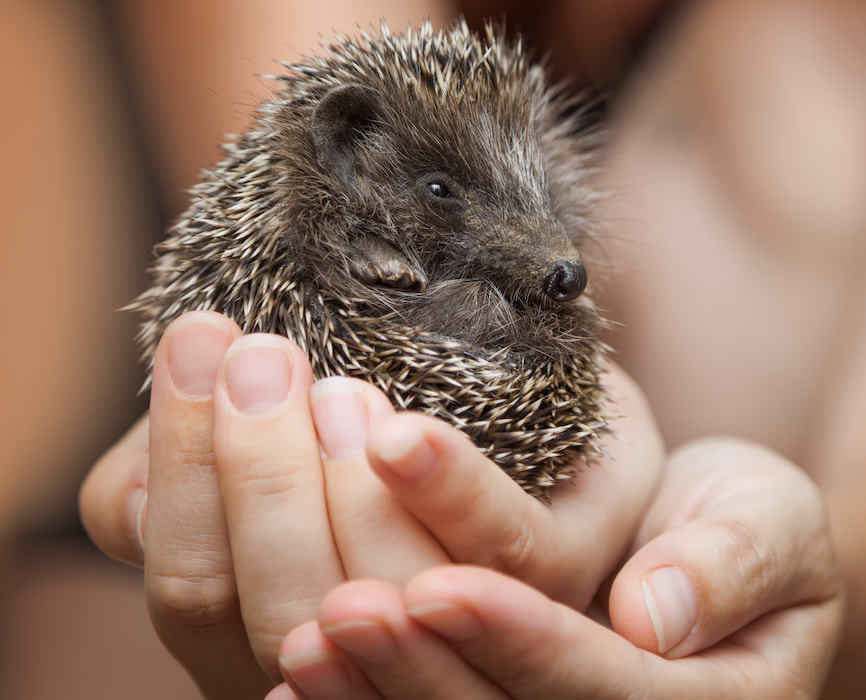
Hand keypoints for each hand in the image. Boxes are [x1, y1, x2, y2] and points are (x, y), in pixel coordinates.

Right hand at [80, 311, 664, 696]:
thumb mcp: (269, 433)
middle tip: (260, 358)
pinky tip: (403, 438)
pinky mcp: (559, 577)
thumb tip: (130, 486)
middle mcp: (363, 649)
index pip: (195, 593)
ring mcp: (463, 625)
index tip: (196, 350)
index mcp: (279, 620)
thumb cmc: (394, 403)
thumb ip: (189, 472)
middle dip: (259, 483)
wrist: (544, 379)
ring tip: (336, 390)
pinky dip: (450, 493)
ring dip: (340, 492)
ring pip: (385, 594)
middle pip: (278, 611)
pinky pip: (509, 552)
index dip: (177, 481)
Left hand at [264, 437, 844, 698]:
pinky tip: (298, 659)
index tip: (443, 585)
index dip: (520, 643)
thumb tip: (660, 615)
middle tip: (342, 604)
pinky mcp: (494, 696)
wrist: (720, 552)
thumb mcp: (779, 527)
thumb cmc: (755, 529)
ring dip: (373, 687)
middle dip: (422, 671)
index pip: (600, 691)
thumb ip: (738, 564)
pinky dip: (362, 696)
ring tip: (306, 624)